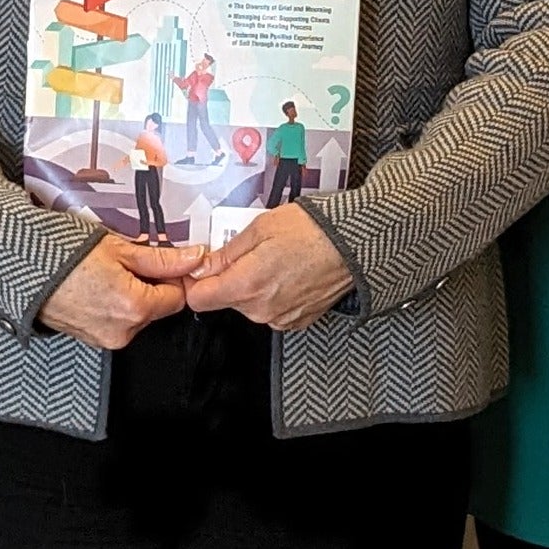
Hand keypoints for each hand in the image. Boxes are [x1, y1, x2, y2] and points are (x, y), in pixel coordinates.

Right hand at [39, 236, 203, 348]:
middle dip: (151, 284)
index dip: (174, 276)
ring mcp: (105, 339)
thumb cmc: (64, 254)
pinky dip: (116, 304)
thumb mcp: (119, 248)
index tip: (164, 260)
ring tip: (110, 270)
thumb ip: (162, 258)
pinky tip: (100, 284)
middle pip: (157, 308)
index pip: (177, 298)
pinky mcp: (92, 339)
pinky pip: (118, 322)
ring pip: (138, 315)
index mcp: (134, 308)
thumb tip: (194, 259)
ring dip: (133, 294)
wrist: (23, 268)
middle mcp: (122, 331)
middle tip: (131, 260)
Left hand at [183, 204, 353, 329]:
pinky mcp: (297, 321)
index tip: (200, 268)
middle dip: (230, 277)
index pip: (199, 300)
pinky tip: (287, 272)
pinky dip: (273, 293)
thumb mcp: (260, 228)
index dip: (195, 282)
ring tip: (274, 259)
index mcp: (247, 284)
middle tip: (249, 252)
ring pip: (248, 304)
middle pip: (225, 300)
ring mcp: (280, 318)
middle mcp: (261, 309)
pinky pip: (270, 309)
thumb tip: (202, 266)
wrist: (353, 244)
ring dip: (252, 285)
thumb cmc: (311, 230)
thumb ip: (227, 252)